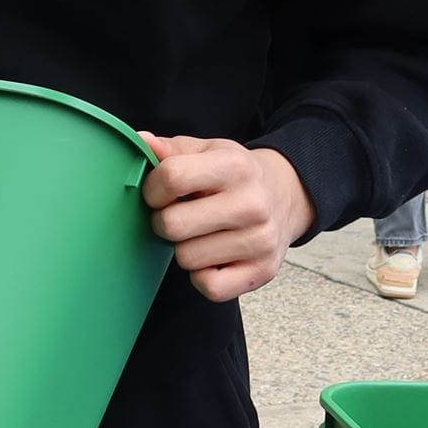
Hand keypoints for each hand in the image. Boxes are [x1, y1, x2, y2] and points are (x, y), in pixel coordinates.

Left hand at [137, 135, 314, 302]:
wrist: (285, 198)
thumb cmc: (235, 177)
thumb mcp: (208, 152)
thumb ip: (172, 149)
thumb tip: (142, 141)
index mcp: (235, 166)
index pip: (171, 177)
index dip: (153, 189)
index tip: (159, 193)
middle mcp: (252, 203)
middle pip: (172, 225)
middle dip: (165, 222)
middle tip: (181, 216)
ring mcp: (260, 240)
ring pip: (186, 258)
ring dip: (185, 249)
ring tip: (202, 234)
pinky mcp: (262, 271)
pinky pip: (208, 287)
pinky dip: (203, 276)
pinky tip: (213, 256)